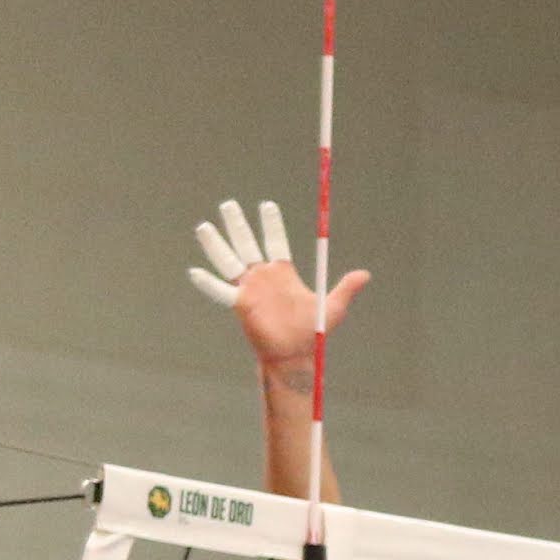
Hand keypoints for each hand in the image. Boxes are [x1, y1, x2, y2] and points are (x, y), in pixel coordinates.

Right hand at [189, 196, 365, 376]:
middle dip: (238, 225)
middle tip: (228, 204)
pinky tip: (194, 271)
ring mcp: (249, 289)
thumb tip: (365, 274)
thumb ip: (345, 288)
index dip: (271, 224)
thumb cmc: (311, 332)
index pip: (274, 241)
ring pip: (228, 261)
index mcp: (282, 273)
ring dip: (216, 245)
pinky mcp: (240, 304)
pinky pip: (221, 292)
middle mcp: (262, 277)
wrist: (296, 354)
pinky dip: (208, 283)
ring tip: (203, 226)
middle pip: (247, 244)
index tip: (266, 205)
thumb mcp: (332, 307)